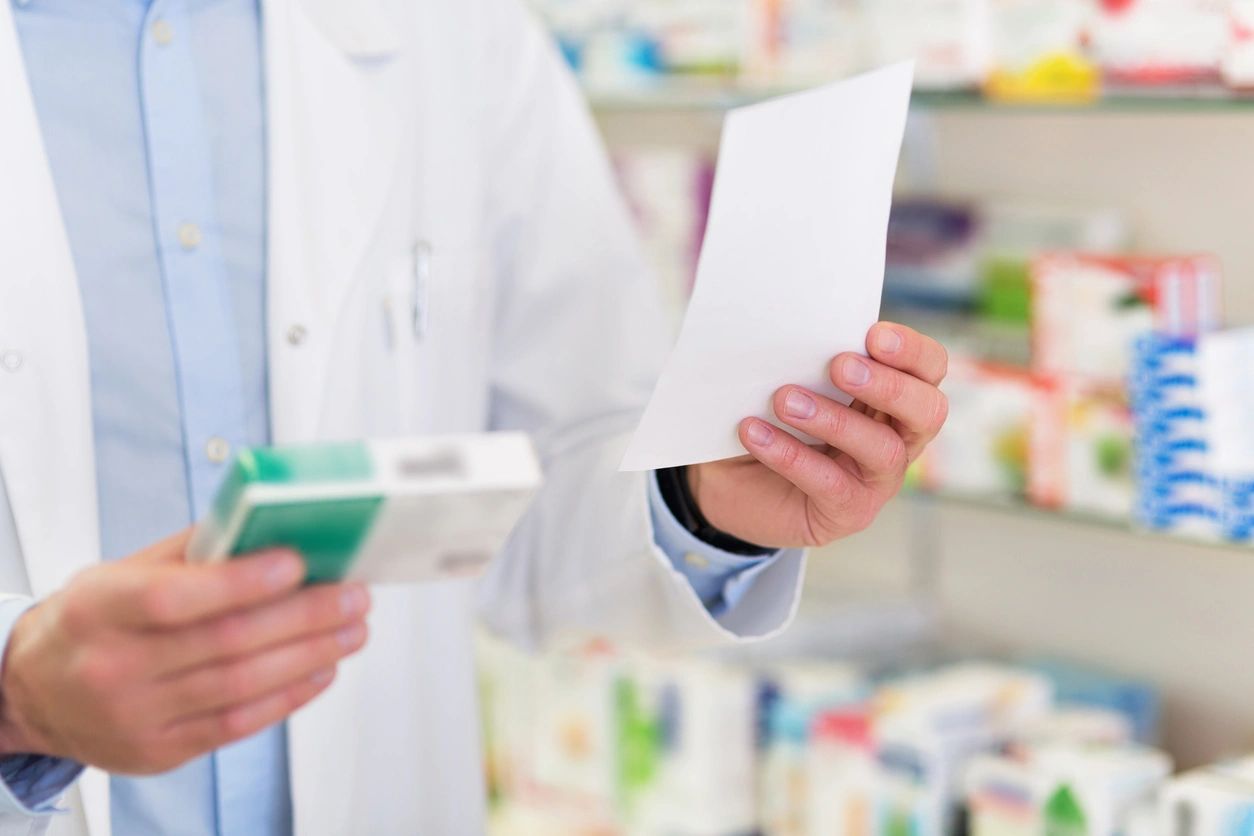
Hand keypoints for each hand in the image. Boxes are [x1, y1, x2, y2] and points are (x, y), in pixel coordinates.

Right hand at [0, 531, 369, 773]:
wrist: (36, 692)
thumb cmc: (92, 621)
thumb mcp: (122, 572)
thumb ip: (195, 552)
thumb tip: (273, 529)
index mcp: (98, 610)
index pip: (176, 597)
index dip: (243, 581)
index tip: (299, 562)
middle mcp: (113, 667)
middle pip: (226, 643)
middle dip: (304, 616)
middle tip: (352, 596)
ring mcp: (136, 717)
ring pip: (241, 686)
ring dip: (311, 654)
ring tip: (352, 628)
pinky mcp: (160, 752)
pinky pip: (238, 725)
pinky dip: (289, 694)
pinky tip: (322, 668)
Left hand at [690, 322, 948, 548]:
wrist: (734, 483)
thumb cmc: (770, 418)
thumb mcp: (786, 382)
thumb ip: (802, 358)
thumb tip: (783, 329)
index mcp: (893, 395)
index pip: (929, 367)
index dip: (912, 350)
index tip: (873, 335)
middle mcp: (899, 437)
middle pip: (927, 410)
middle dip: (888, 385)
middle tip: (840, 366)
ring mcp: (878, 479)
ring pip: (882, 449)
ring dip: (835, 420)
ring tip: (785, 400)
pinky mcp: (849, 512)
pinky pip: (830, 484)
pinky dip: (791, 456)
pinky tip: (755, 433)